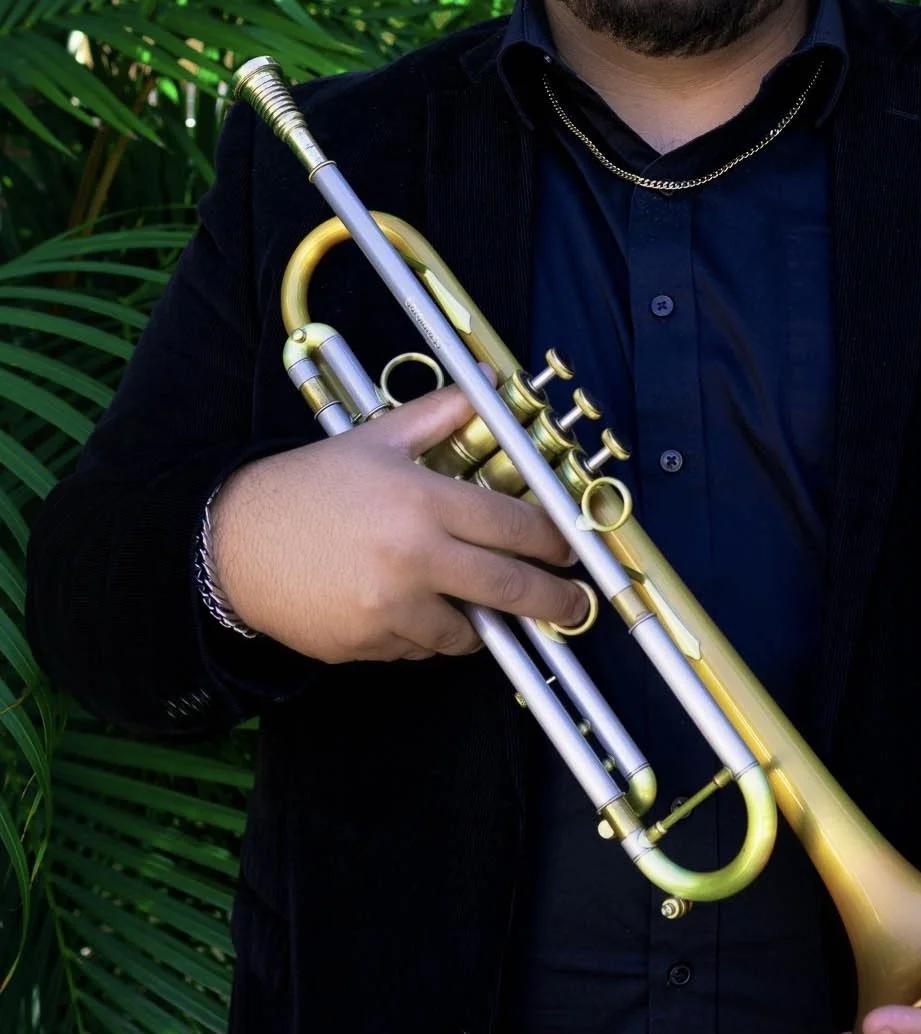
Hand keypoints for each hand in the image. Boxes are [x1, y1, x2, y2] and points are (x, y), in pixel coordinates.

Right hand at [211, 384, 588, 661]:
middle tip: (575, 605)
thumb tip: (487, 385)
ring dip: (482, 622)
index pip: (514, 526)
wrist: (232, 543)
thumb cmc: (307, 487)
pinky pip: (421, 649)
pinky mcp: (369, 644)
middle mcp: (413, 558)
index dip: (554, 541)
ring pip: (468, 631)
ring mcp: (390, 608)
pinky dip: (428, 635)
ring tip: (481, 606)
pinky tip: (415, 609)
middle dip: (556, 601)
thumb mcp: (374, 440)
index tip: (571, 550)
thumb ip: (438, 415)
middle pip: (511, 589)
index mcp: (422, 502)